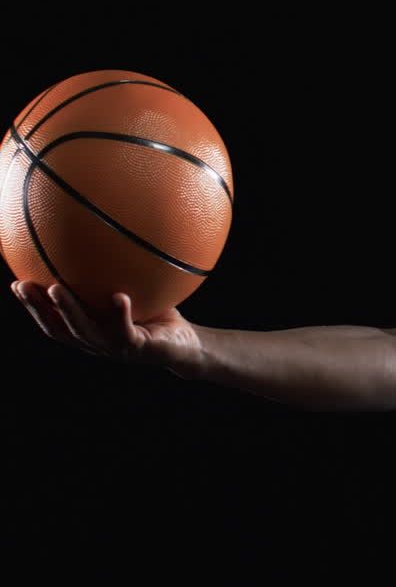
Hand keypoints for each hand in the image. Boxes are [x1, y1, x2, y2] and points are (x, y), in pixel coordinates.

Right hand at [11, 281, 202, 373]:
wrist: (187, 346)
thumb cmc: (158, 315)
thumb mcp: (136, 292)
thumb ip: (117, 276)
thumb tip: (107, 236)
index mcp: (90, 331)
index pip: (54, 321)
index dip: (33, 306)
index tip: (15, 283)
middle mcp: (97, 342)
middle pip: (59, 328)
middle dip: (38, 307)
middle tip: (23, 285)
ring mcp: (116, 348)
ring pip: (85, 330)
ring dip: (68, 309)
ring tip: (56, 288)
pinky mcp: (138, 349)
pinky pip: (126, 330)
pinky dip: (120, 314)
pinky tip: (119, 297)